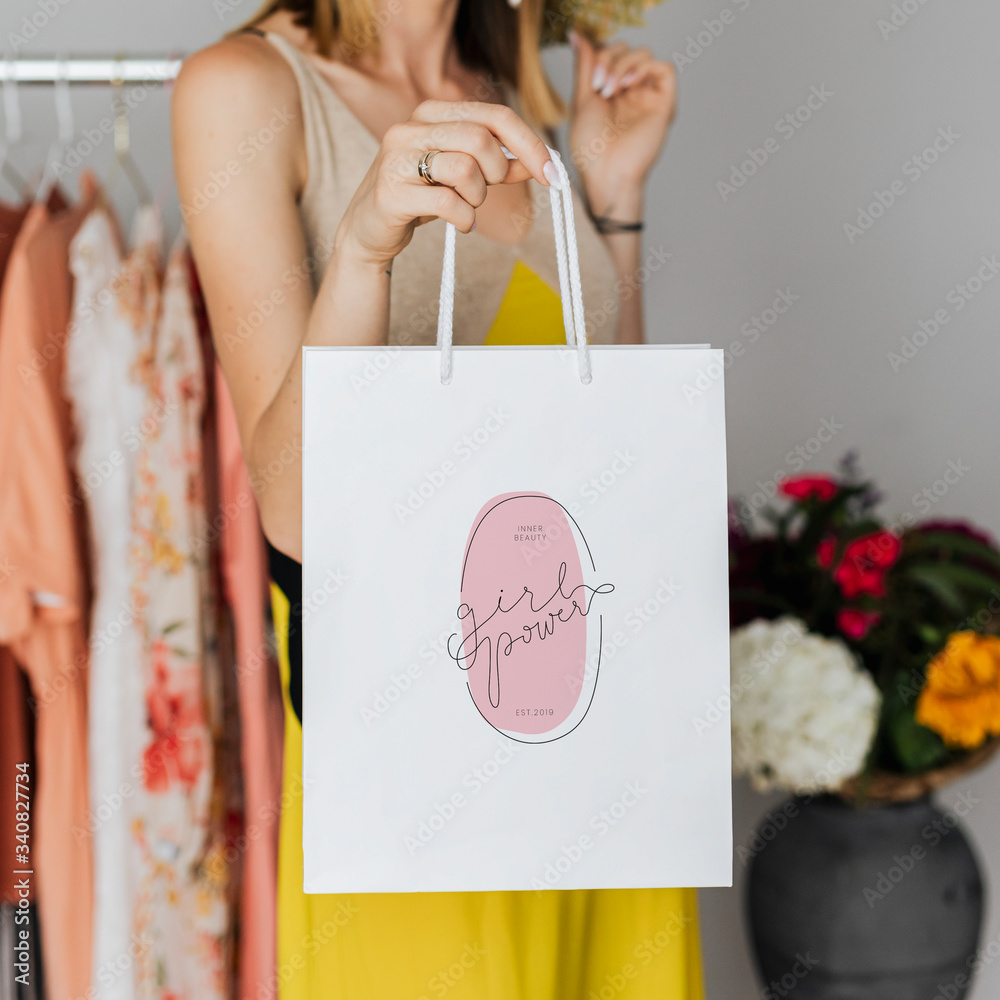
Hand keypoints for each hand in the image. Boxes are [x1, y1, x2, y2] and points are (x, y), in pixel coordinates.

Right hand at [336, 101, 555, 269]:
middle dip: (496, 173)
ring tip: (463, 206)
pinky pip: (448, 203)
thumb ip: (499, 165)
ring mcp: (397, 158)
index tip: (552, 174)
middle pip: (480, 139)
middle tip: (484, 193)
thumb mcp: (463, 176)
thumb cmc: (420, 197)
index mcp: (433, 113)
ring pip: (465, 169)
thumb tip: (541, 163)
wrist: (370, 230)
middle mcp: (412, 127)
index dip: (530, 144)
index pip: (495, 115)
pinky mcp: (391, 192)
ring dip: (477, 198)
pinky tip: (458, 222)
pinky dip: (464, 219)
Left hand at [568, 31, 676, 217]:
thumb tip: (577, 34)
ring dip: (624, 63)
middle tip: (599, 86)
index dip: (599, 54)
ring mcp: (648, 97)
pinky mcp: (664, 104)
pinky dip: (645, 67)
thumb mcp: (582, 99)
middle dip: (609, 58)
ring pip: (645, 54)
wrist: (606, 173)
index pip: (610, 51)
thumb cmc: (591, 148)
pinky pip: (665, 69)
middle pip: (627, 49)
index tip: (589, 79)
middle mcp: (631, 92)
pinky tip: (629, 84)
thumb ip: (585, 65)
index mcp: (610, 90)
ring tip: (611, 89)